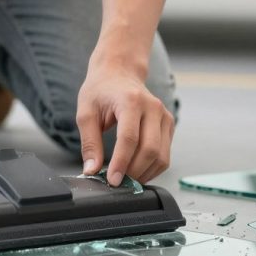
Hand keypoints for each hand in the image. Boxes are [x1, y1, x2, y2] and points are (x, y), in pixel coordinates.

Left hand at [76, 62, 173, 184]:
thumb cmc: (101, 90)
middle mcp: (153, 107)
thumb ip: (89, 143)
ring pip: (162, 156)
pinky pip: (165, 154)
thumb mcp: (86, 113)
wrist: (119, 72)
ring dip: (145, 173)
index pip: (129, 138)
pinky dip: (152, 168)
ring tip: (126, 179)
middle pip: (150, 150)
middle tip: (117, 183)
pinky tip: (137, 171)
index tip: (112, 180)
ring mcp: (164, 115)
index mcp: (131, 101)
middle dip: (134, 172)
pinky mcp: (169, 124)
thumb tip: (92, 170)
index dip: (121, 163)